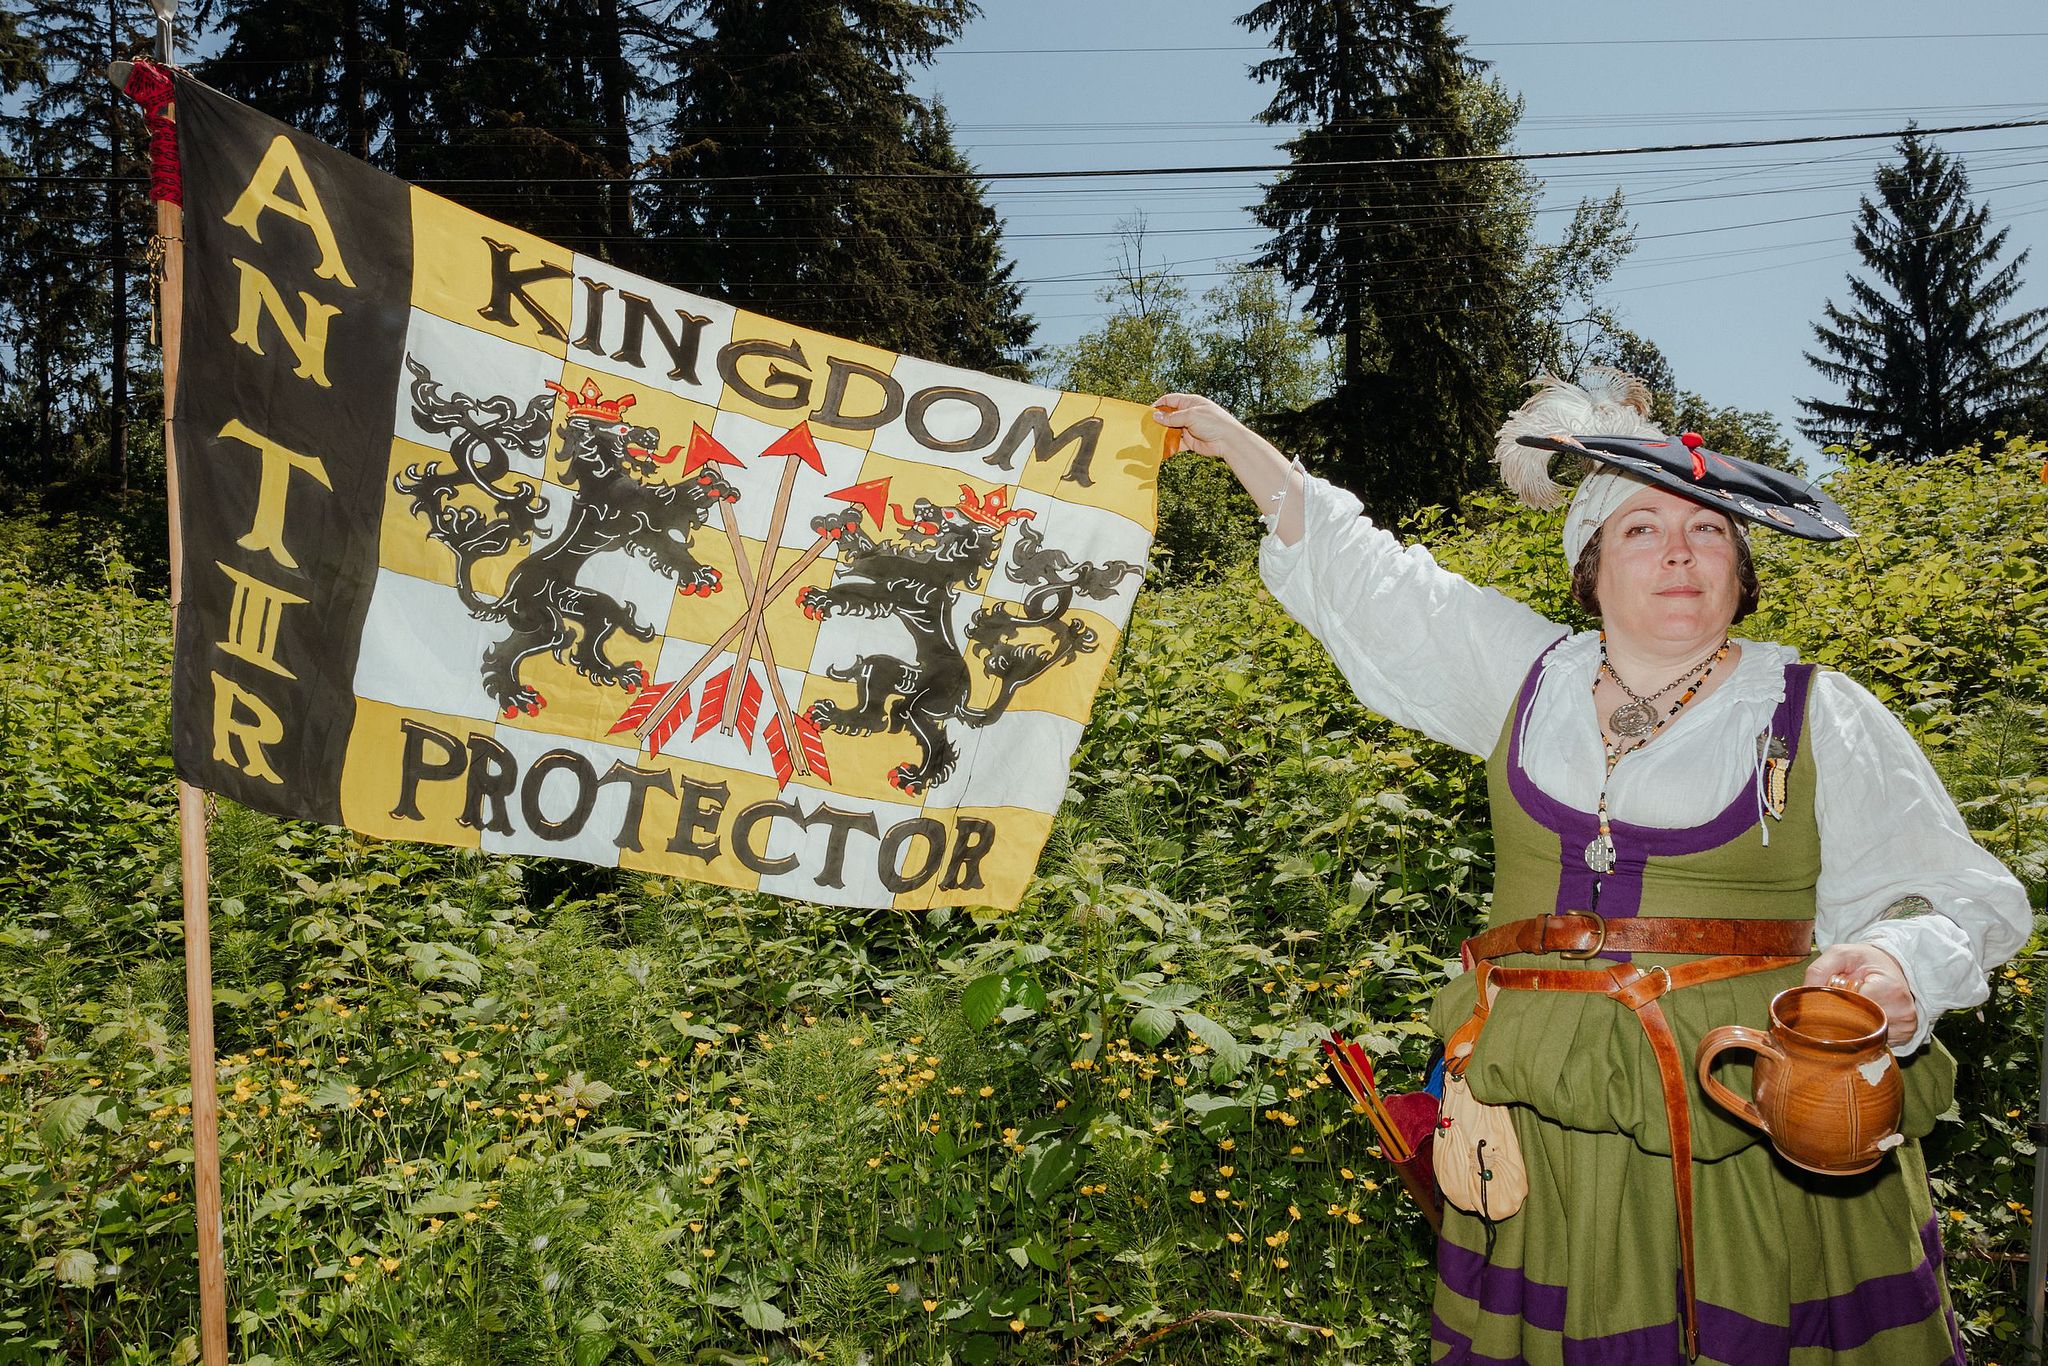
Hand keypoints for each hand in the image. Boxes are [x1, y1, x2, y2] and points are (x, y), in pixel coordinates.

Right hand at [1150, 393, 1280, 465]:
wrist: (1227, 441)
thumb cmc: (1213, 422)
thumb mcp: (1190, 416)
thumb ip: (1172, 417)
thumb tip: (1155, 417)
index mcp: (1190, 402)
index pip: (1170, 400)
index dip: (1159, 404)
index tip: (1148, 412)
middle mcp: (1188, 414)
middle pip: (1169, 416)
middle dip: (1158, 421)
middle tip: (1147, 427)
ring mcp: (1188, 428)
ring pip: (1171, 430)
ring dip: (1162, 434)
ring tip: (1151, 438)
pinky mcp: (1189, 441)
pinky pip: (1176, 443)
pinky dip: (1169, 446)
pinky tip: (1161, 449)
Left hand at [1805, 942, 1918, 1048]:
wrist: (1889, 963)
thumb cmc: (1863, 959)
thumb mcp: (1839, 954)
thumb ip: (1819, 970)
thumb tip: (1803, 995)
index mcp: (1890, 989)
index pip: (1855, 1011)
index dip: (1835, 1008)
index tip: (1827, 1002)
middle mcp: (1903, 1011)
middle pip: (1861, 1028)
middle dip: (1842, 1020)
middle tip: (1835, 1007)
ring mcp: (1906, 1026)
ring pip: (1867, 1038)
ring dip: (1854, 1027)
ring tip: (1852, 1008)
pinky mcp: (1906, 1034)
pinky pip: (1878, 1041)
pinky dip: (1866, 1032)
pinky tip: (1863, 1017)